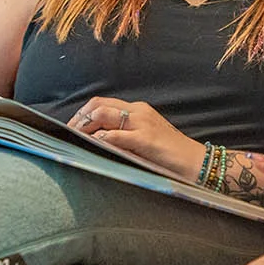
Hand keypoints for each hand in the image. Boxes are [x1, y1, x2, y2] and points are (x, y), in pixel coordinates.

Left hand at [68, 97, 203, 180]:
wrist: (195, 161)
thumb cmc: (171, 154)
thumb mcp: (146, 138)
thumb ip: (125, 136)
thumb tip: (99, 141)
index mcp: (138, 110)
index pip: (103, 103)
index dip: (83, 113)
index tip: (73, 127)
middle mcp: (138, 111)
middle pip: (98, 105)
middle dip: (79, 118)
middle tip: (68, 134)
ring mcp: (142, 123)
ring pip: (103, 114)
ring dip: (85, 126)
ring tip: (75, 139)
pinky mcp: (145, 139)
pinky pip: (115, 135)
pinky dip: (100, 139)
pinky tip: (92, 145)